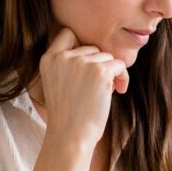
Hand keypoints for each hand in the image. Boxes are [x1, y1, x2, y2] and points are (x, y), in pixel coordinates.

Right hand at [37, 28, 129, 148]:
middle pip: (92, 48)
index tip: (88, 65)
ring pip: (106, 57)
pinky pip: (119, 65)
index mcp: (48, 59)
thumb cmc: (68, 116)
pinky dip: (123, 77)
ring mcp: (81, 63)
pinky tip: (118, 91)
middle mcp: (63, 57)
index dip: (81, 47)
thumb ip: (68, 66)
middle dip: (98, 66)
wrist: (71, 136)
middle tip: (97, 88)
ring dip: (111, 73)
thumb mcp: (58, 84)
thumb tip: (97, 53)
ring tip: (105, 92)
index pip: (67, 34)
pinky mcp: (100, 71)